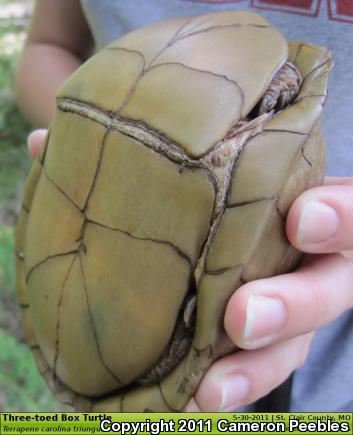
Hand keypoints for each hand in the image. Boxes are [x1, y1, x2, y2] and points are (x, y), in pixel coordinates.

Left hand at [27, 132, 352, 410]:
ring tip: (208, 391)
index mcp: (308, 207)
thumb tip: (43, 140)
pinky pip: (257, 371)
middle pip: (329, 289)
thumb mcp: (198, 168)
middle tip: (241, 316)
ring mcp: (294, 308)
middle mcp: (313, 263)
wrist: (230, 230)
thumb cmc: (217, 191)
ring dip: (252, 369)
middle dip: (293, 304)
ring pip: (295, 347)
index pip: (347, 212)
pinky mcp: (268, 345)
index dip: (338, 217)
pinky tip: (191, 402)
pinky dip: (228, 388)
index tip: (301, 217)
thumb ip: (130, 156)